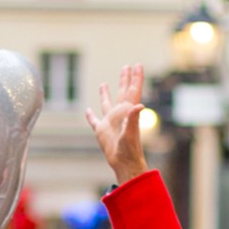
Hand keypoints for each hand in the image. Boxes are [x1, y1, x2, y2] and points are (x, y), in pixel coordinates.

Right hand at [86, 65, 147, 185]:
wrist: (123, 162)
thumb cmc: (129, 149)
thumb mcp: (131, 132)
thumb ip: (134, 118)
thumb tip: (140, 105)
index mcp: (128, 111)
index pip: (133, 90)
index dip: (136, 77)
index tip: (138, 65)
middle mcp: (120, 114)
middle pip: (122, 92)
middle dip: (124, 79)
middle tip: (127, 66)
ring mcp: (110, 122)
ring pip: (107, 103)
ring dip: (106, 94)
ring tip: (104, 84)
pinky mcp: (101, 131)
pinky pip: (94, 121)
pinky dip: (90, 116)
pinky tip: (87, 111)